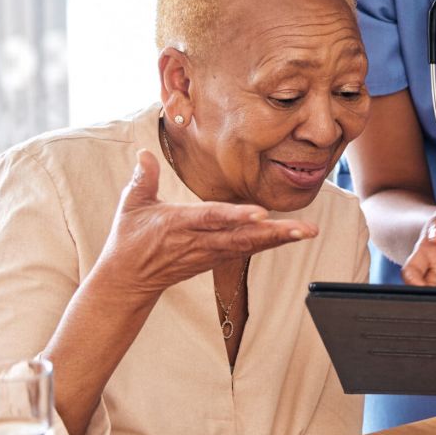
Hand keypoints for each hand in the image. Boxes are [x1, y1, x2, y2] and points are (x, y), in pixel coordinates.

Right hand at [91, 150, 316, 298]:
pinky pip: (245, 251)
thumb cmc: (130, 240)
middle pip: (241, 237)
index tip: (260, 214)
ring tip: (307, 232)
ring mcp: (209, 253)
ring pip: (248, 246)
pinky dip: (269, 244)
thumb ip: (143, 179)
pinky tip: (290, 237)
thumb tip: (145, 153)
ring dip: (279, 239)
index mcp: (178, 224)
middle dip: (275, 233)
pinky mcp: (214, 259)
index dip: (236, 216)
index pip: (211, 219)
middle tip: (305, 229)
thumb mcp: (131, 206)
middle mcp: (199, 241)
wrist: (127, 280)